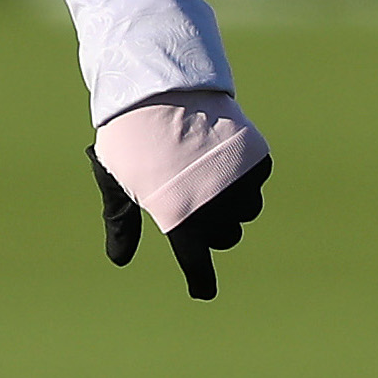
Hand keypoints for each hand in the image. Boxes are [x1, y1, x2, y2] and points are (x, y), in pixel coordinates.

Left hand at [90, 93, 271, 302]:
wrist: (163, 86)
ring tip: (205, 171)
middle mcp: (216, 209)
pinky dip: (243, 175)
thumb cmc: (131, 138)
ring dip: (231, 202)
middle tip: (192, 196)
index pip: (197, 264)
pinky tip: (221, 154)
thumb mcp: (119, 182)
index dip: (200, 280)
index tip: (202, 290)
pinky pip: (256, 181)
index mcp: (180, 220)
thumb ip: (122, 223)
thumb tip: (119, 259)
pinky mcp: (258, 160)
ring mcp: (241, 184)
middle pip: (226, 237)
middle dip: (213, 225)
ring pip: (246, 211)